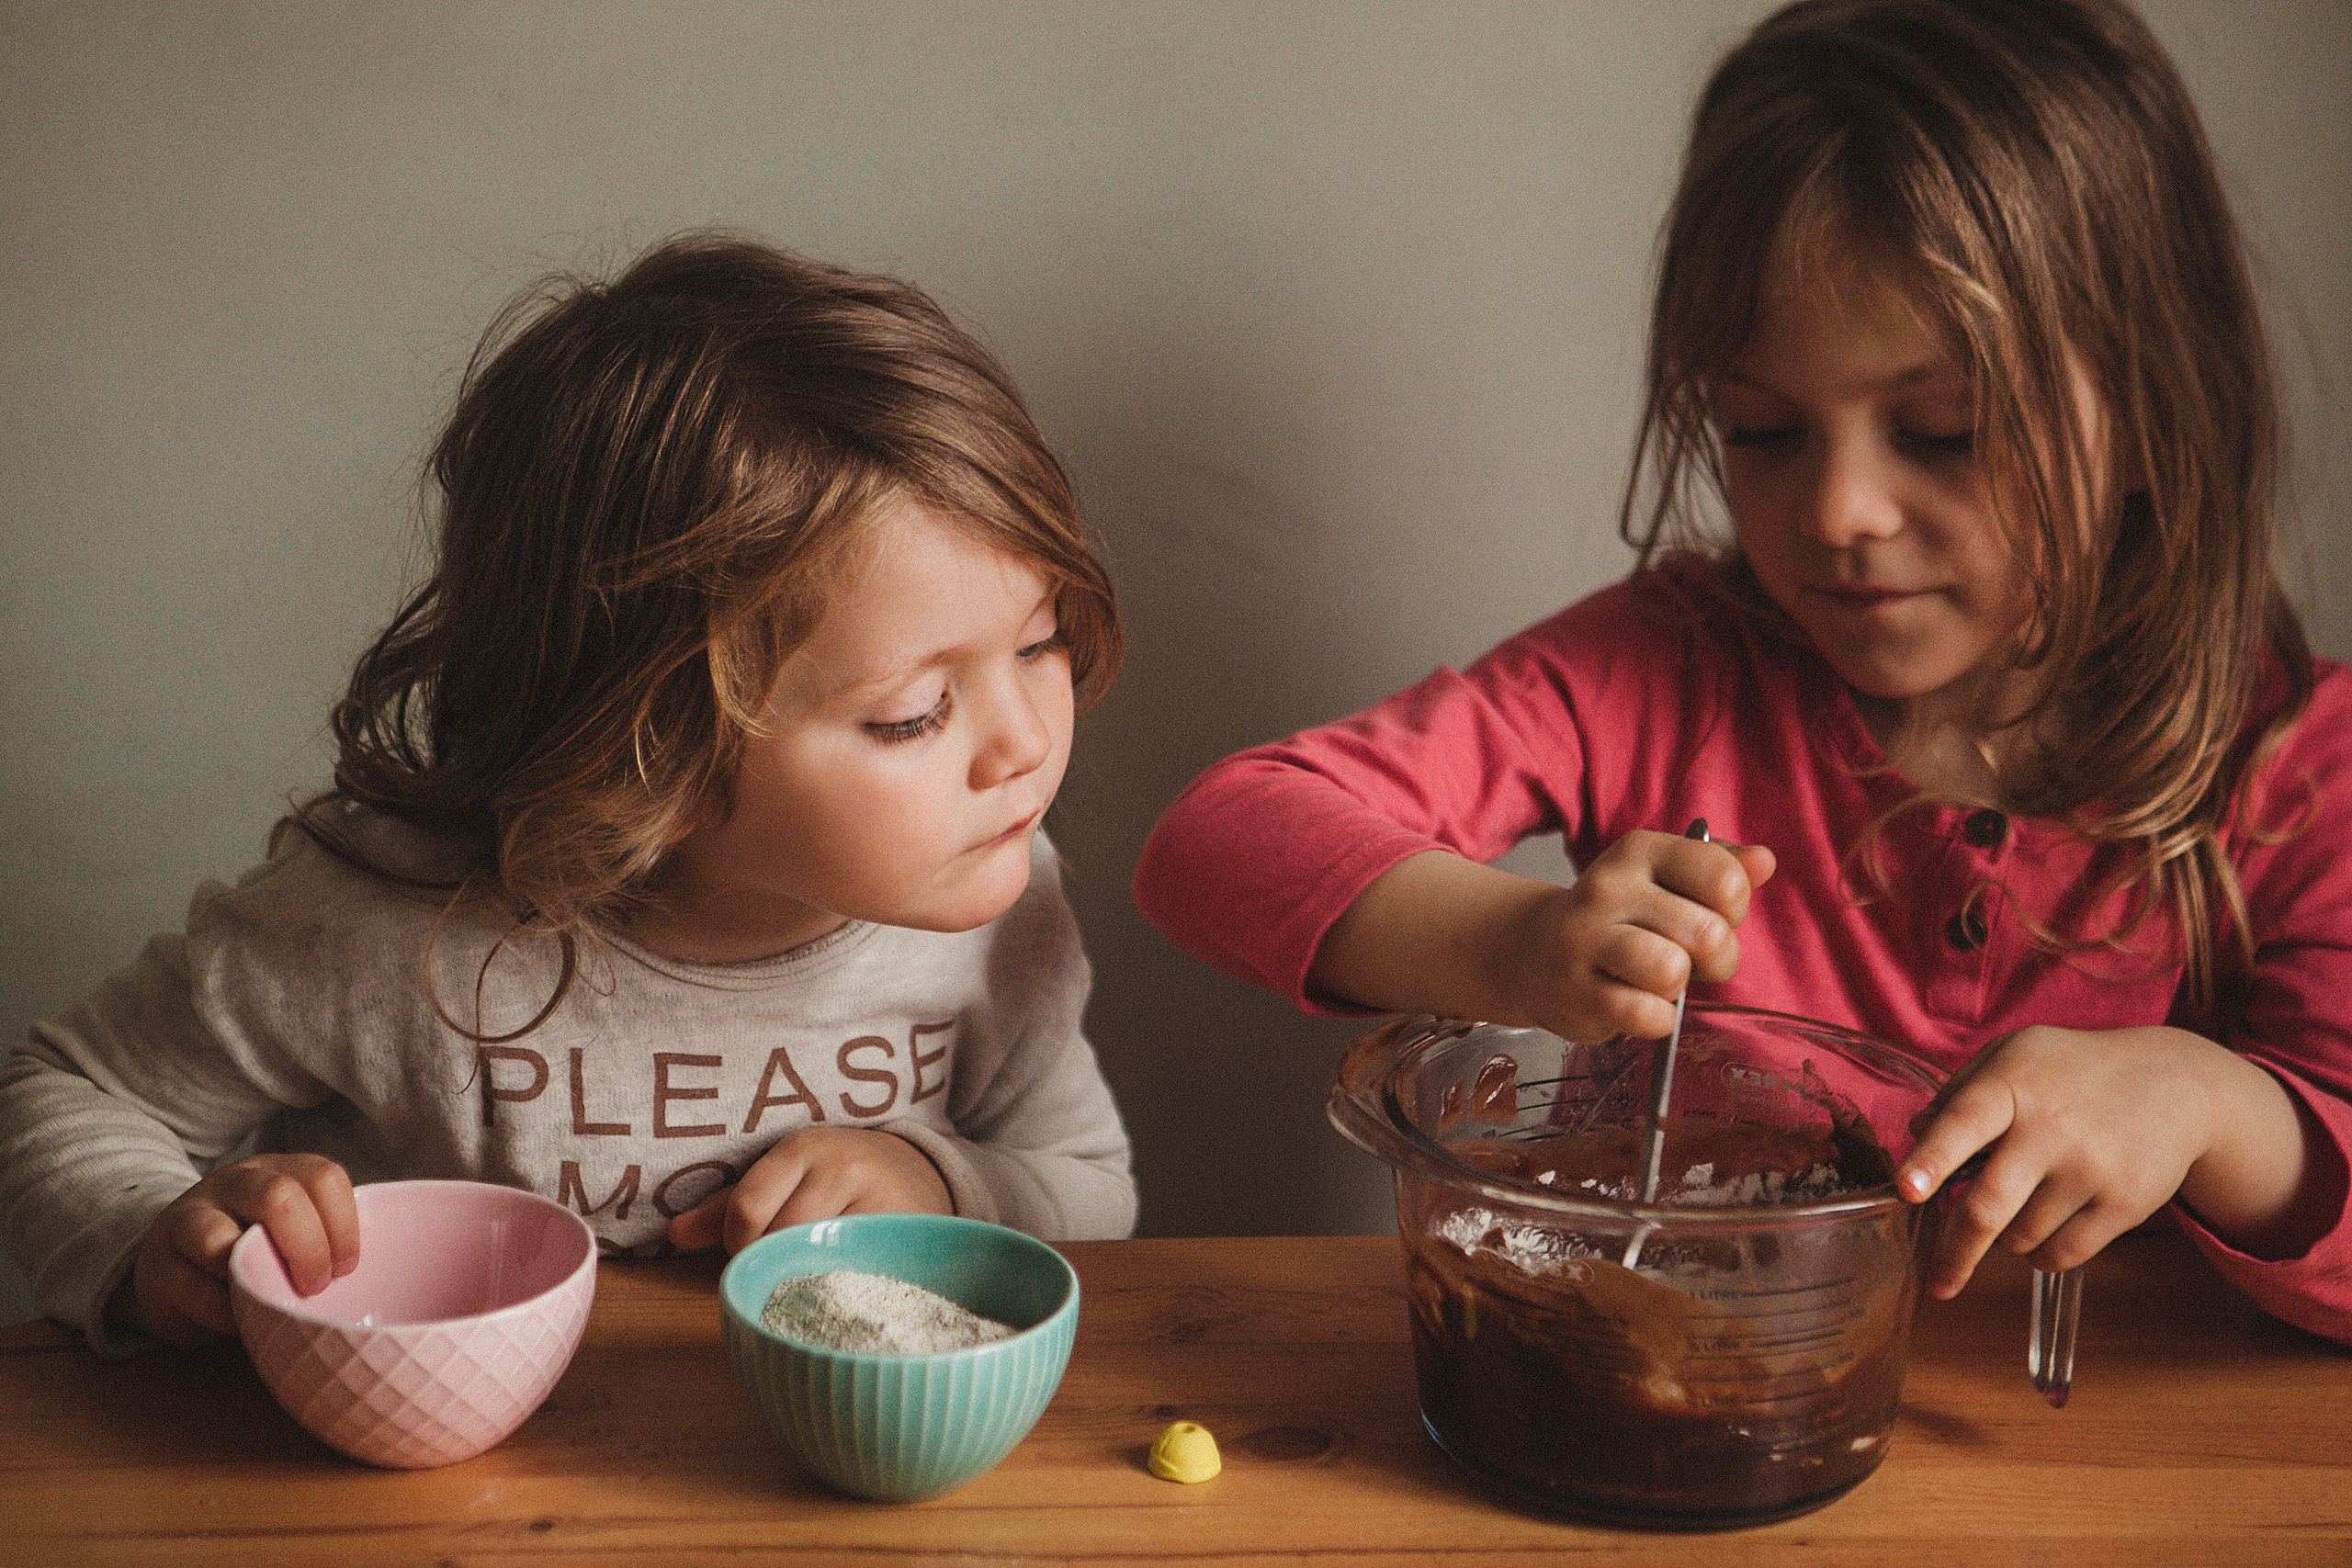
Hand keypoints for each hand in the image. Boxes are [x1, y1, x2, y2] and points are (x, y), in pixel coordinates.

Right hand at [123, 1154, 358, 1346]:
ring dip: (256, 1281)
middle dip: (307, 1248)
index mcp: (278, 1171)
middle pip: (278, 1196)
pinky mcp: (159, 1267)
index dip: (344, 1225)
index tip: (348, 1268)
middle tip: (316, 1286)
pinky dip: (224, 1313)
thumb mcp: (291, 1232)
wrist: (172, 1269)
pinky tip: (238, 1319)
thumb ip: (323, 1235)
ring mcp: (189, 1221)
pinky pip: (194, 1291)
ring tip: (271, 1303)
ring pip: (219, 1240)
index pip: (323, 1177)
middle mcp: (233, 1185)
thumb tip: (384, 1269)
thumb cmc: (254, 1252)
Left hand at [665, 1127, 952, 1254]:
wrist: (915, 1174)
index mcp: (800, 1149)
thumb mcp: (782, 1177)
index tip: (752, 1251)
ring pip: (817, 1257)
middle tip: (786, 1265)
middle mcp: (840, 1167)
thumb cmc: (833, 1179)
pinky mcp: (903, 1230)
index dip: (739, 1243)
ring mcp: (876, 1199)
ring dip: (806, 1274)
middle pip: (779, 1237)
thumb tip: (674, 1233)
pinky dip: (840, 1281)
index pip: (747, 1208)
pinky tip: (841, 1278)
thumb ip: (727, 1207)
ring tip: (813, 1269)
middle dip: (773, 1261)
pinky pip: (855, 1272)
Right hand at [1496, 830, 1775, 1042]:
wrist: (1534, 953)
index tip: (1712, 915)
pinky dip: (1655, 1020)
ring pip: (1671, 971)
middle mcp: (1608, 887)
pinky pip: (1646, 1015)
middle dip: (1715, 959)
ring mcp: (1585, 938)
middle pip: (1706, 932)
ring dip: (1677, 988)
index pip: (1723, 876)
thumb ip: (1720, 868)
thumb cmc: (1618, 919)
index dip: (1734, 908)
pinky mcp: (1575, 991)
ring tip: (1659, 982)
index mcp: (1640, 851)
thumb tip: (1764, 861)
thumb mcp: (1667, 881)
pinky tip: (1638, 1007)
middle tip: (1691, 961)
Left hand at [1896, 1024, 2321, 1297]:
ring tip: (2025, 1200)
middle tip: (1937, 1283)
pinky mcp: (2123, 1204)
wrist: (2176, 1084)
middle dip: (1954, 1252)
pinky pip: (2063, 1254)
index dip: (1931, 1159)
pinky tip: (2048, 1223)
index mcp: (2011, 1085)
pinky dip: (2042, 1253)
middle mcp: (2050, 1129)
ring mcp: (2090, 1169)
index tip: (1908, 1191)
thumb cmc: (2073, 1071)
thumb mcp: (2015, 1055)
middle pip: (1988, 1207)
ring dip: (2007, 1237)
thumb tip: (1916, 1134)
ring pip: (2020, 1237)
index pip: (1963, 1123)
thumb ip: (1961, 1091)